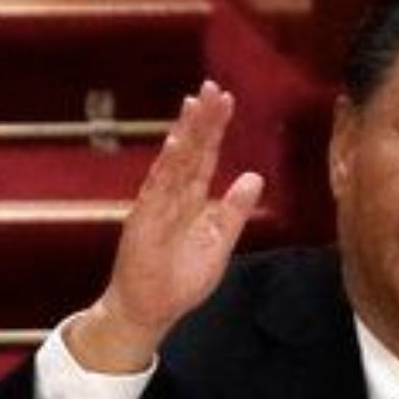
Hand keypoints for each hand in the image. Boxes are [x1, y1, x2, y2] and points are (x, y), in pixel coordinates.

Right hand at [68, 81, 263, 372]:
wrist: (152, 310)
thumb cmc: (182, 279)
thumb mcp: (220, 242)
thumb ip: (235, 210)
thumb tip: (254, 177)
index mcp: (192, 199)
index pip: (206, 156)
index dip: (215, 129)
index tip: (225, 99)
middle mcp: (173, 195)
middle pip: (190, 151)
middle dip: (201, 120)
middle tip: (212, 88)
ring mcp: (156, 205)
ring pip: (173, 163)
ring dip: (184, 134)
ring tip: (194, 105)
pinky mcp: (144, 221)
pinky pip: (157, 190)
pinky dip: (166, 167)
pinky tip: (176, 144)